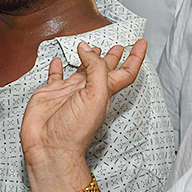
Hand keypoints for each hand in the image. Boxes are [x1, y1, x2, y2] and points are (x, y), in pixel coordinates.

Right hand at [20, 40, 145, 191]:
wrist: (50, 148)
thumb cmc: (75, 130)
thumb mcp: (95, 96)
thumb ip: (96, 70)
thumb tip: (88, 50)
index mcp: (104, 92)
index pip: (126, 71)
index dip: (135, 57)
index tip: (142, 43)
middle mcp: (88, 90)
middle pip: (104, 69)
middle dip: (112, 57)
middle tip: (118, 45)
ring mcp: (69, 91)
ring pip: (81, 70)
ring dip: (87, 59)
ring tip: (90, 48)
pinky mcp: (51, 94)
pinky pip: (55, 77)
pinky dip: (57, 68)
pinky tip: (58, 61)